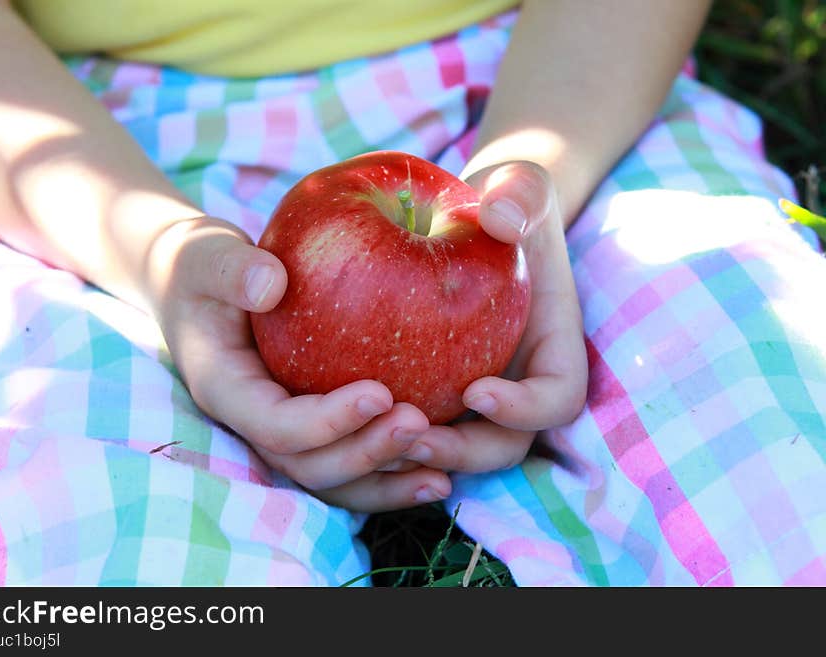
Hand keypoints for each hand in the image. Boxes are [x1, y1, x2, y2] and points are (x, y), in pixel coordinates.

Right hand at [146, 216, 451, 510]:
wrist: (201, 286)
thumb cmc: (203, 267)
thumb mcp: (205, 256)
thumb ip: (232, 269)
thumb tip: (271, 284)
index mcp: (227, 390)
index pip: (276, 425)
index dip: (327, 420)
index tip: (381, 392)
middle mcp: (256, 423)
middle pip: (311, 464)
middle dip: (366, 452)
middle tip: (419, 424)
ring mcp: (286, 431)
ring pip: (336, 478)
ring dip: (386, 477)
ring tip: (442, 475)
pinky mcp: (314, 426)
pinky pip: (352, 459)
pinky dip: (392, 474)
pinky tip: (439, 476)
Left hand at [393, 162, 588, 472]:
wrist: (475, 219)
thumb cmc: (504, 202)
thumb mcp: (520, 185)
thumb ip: (522, 195)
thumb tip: (499, 218)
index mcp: (551, 350)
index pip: (556, 398)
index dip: (524, 409)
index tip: (476, 390)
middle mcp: (515, 384)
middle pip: (500, 444)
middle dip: (460, 451)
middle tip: (411, 437)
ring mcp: (470, 391)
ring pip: (450, 445)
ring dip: (414, 452)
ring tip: (368, 437)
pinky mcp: (428, 387)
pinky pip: (407, 419)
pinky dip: (379, 429)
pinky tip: (336, 419)